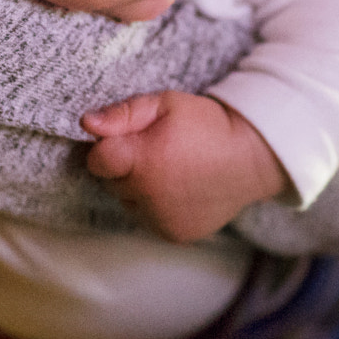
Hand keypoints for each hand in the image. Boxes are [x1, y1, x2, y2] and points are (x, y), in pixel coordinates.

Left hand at [81, 91, 287, 243]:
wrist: (252, 157)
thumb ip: (124, 113)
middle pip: (111, 183)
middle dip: (126, 167)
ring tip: (170, 171)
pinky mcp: (173, 234)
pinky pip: (149, 219)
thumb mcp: (167, 104)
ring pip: (128, 203)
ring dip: (139, 189)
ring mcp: (161, 219)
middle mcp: (148, 196)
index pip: (97, 160)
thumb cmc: (208, 125)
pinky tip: (180, 189)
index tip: (133, 139)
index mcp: (143, 161)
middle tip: (157, 152)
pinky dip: (157, 207)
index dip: (110, 147)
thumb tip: (87, 123)